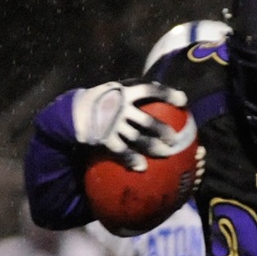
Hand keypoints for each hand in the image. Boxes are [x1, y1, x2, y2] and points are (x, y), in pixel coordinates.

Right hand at [70, 81, 193, 171]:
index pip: (150, 90)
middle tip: (175, 139)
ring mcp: (113, 123)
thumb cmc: (101, 100)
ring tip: (166, 154)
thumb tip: (158, 89)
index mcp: (124, 92)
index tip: (183, 100)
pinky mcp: (105, 138)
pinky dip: (131, 159)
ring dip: (153, 147)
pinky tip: (142, 167)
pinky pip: (122, 150)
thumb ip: (133, 92)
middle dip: (163, 130)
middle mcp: (120, 107)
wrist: (73, 111)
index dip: (167, 94)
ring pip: (137, 138)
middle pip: (147, 120)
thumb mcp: (115, 90)